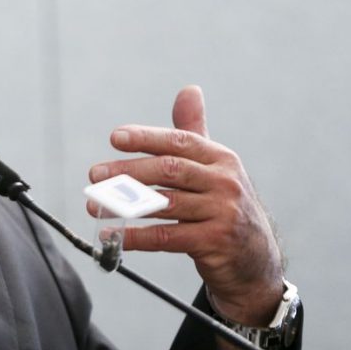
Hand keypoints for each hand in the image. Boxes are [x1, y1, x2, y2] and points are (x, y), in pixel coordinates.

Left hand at [88, 86, 283, 324]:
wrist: (255, 259)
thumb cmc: (224, 206)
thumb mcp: (214, 167)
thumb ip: (194, 132)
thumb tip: (188, 90)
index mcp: (221, 159)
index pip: (179, 142)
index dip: (146, 138)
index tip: (115, 138)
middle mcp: (225, 182)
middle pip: (169, 170)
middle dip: (128, 170)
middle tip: (95, 174)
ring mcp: (223, 213)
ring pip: (164, 203)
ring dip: (123, 204)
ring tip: (94, 205)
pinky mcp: (215, 243)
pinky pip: (166, 237)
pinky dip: (135, 236)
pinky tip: (113, 235)